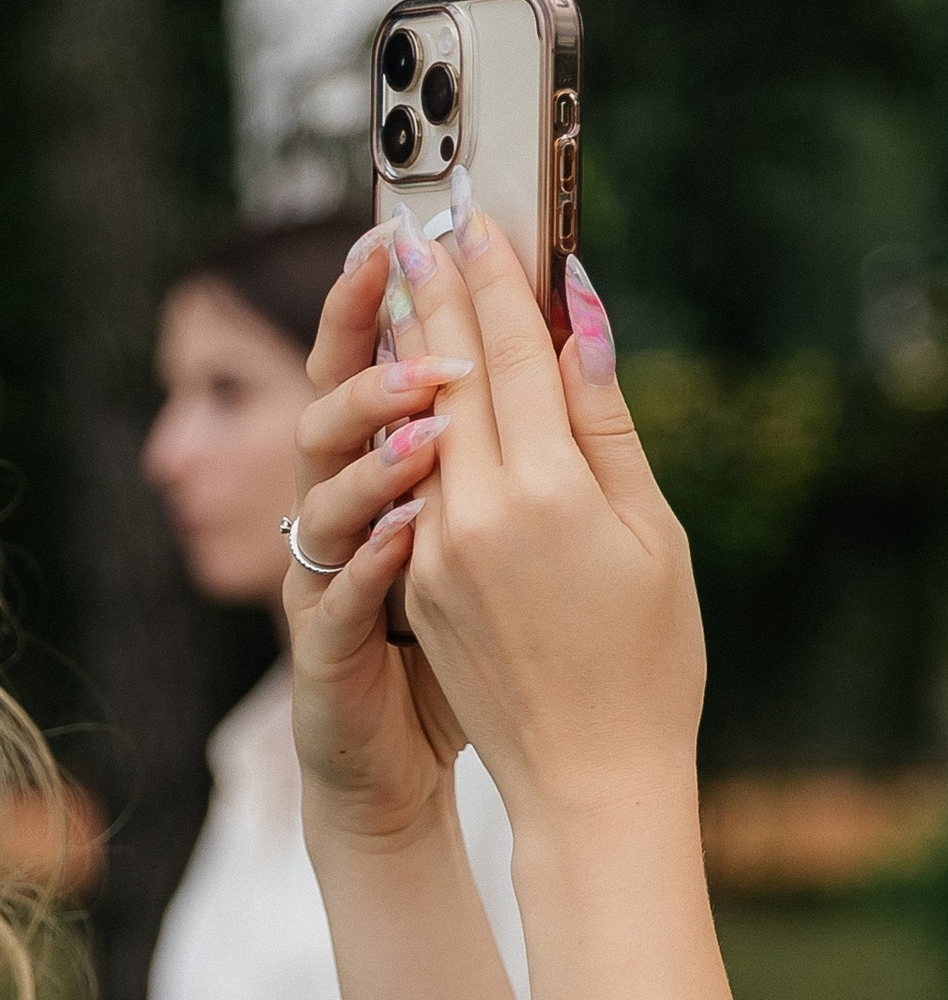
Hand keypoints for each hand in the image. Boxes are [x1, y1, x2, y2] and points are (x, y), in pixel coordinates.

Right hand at [287, 223, 483, 855]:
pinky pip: (336, 596)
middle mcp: (358, 514)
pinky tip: (406, 524)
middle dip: (365, 335)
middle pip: (339, 407)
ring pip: (321, 493)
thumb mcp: (530, 527)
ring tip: (424, 410)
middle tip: (398, 266)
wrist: (499, 775)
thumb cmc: (507, 645)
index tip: (427, 224)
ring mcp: (335, 580)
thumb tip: (575, 333)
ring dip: (368, 446)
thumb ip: (542, 435)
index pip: (395, 367)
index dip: (403, 296)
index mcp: (408, 477)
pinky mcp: (331, 650)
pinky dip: (368, 557)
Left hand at [338, 187, 701, 831]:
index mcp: (549, 493)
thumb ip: (605, 424)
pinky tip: (418, 389)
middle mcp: (479, 511)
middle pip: (447, 373)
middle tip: (417, 226)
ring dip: (411, 349)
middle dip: (433, 293)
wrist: (590, 777)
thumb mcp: (652, 535)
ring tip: (406, 286)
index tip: (479, 220)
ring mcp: (438, 549)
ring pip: (419, 423)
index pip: (510, 355)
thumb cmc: (650, 661)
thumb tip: (579, 322)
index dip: (495, 280)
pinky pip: (418, 481)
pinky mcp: (419, 581)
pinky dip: (416, 422)